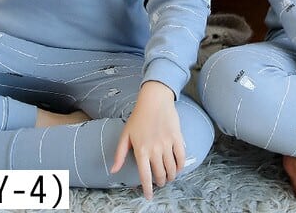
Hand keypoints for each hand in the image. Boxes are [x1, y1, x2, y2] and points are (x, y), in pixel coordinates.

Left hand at [111, 80, 184, 198]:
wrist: (154, 99)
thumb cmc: (138, 116)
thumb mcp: (125, 134)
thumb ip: (119, 154)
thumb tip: (113, 171)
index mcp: (141, 150)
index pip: (145, 176)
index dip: (148, 189)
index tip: (149, 196)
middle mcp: (154, 149)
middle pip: (160, 174)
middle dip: (160, 182)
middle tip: (159, 182)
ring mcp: (167, 143)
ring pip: (171, 168)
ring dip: (170, 176)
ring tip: (168, 177)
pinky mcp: (177, 137)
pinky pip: (181, 157)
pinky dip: (181, 166)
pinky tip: (178, 168)